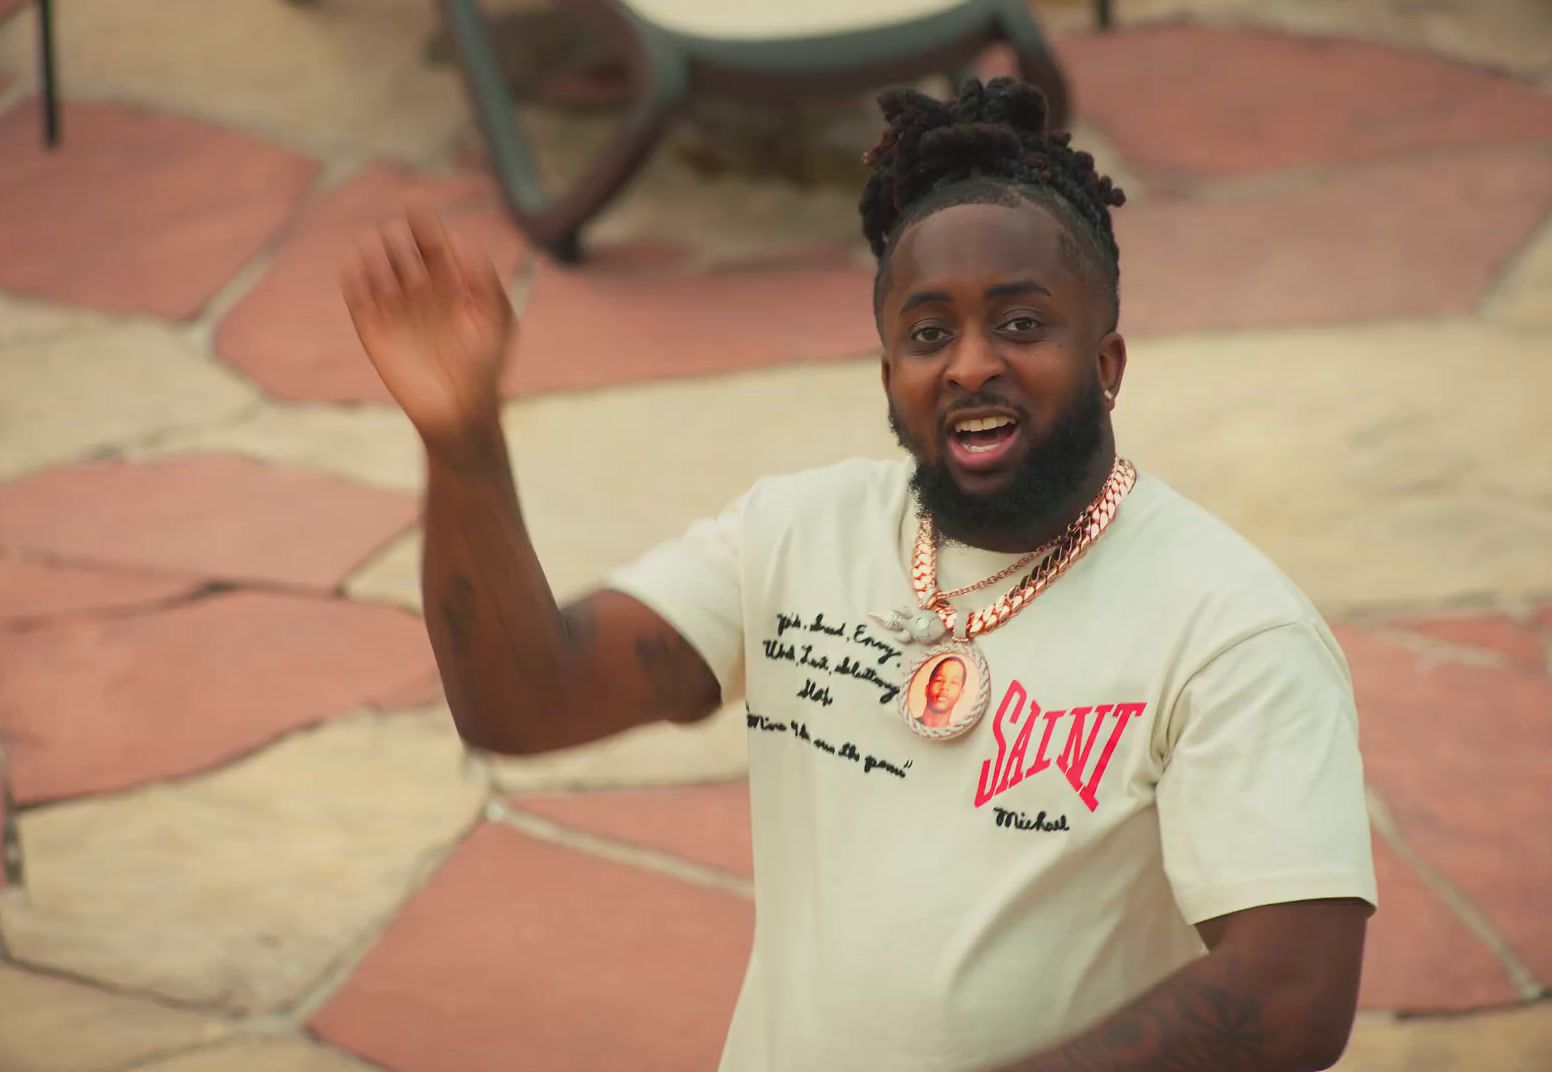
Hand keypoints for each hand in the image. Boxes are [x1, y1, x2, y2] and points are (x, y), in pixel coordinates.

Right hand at [342, 208, 514, 468]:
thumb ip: (485, 280)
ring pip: (376, 267)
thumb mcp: (497, 321)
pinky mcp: (372, 330)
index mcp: (450, 284)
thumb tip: (462, 242)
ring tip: (386, 264)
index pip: (432, 243)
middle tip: (401, 242)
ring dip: (376, 256)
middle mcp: (420, 292)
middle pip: (401, 248)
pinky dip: (354, 279)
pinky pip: (357, 296)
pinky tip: (358, 268)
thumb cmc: (485, 367)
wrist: (459, 411)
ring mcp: (395, 309)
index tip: (414, 203)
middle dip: (399, 239)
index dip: (423, 222)